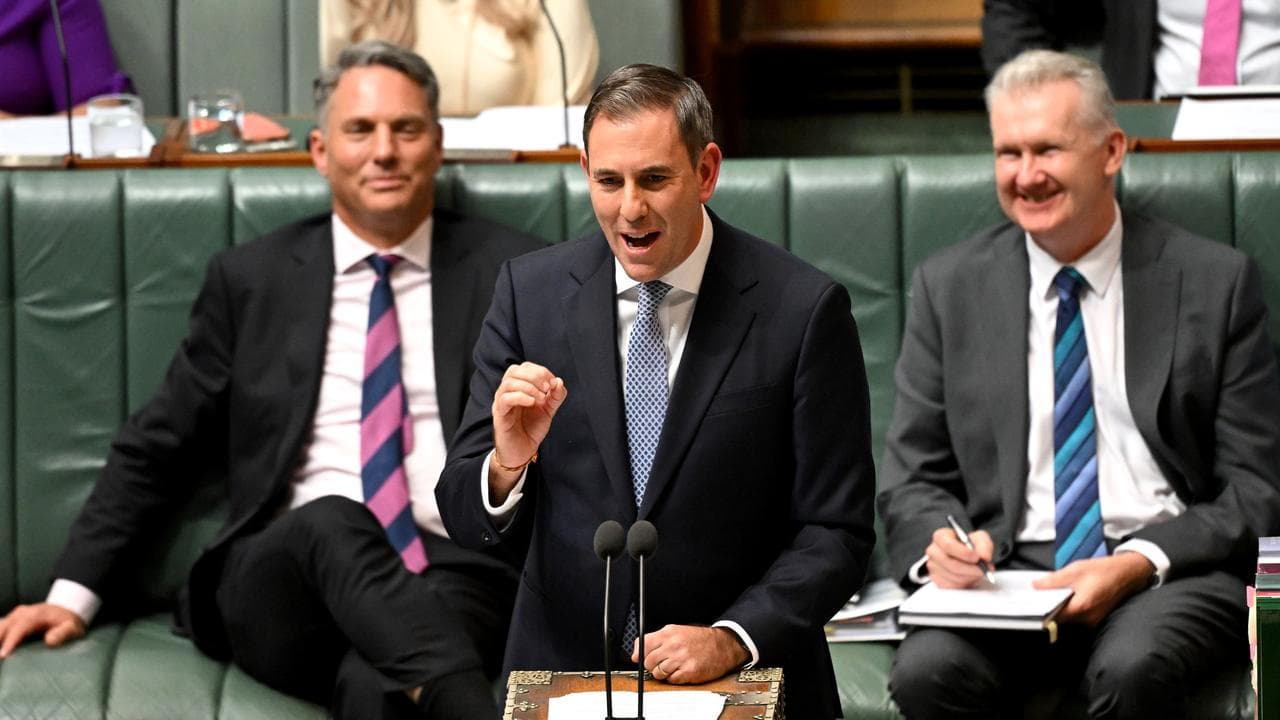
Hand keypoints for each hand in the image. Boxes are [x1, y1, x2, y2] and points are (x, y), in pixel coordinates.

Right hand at [0, 603, 85, 658]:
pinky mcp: (11, 621)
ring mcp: (14, 617)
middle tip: (1, 659)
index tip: (3, 656)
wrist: (66, 610)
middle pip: (2, 628)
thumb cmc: (68, 622)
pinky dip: (0, 637)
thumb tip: (49, 641)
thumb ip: (63, 633)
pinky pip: (0, 629)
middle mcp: (21, 613)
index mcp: (35, 615)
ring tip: (1, 658)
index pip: (18, 628)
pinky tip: (1, 649)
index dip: (10, 642)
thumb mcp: (72, 628)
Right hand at [488, 362, 566, 502]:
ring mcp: (501, 403)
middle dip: (534, 375)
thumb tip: (559, 381)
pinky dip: (521, 396)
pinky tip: (532, 403)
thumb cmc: (531, 429)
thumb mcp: (548, 410)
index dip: (540, 371)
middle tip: (547, 388)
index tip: (553, 384)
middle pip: (514, 370)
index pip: (525, 367)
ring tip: (541, 398)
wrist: (522, 452)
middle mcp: (507, 392)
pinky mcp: (499, 415)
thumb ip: (555, 396)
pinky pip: (505, 399)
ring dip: (529, 386)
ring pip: (509, 382)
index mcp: (518, 388)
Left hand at [633, 625, 747, 684]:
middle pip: (648, 661)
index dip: (641, 654)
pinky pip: (671, 680)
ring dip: (663, 673)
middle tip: (662, 663)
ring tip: (673, 667)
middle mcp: (674, 645)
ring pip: (658, 673)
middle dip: (653, 665)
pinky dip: (674, 679)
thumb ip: (655, 640)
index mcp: (669, 633)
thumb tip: (636, 655)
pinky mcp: (689, 671)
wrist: (722, 646)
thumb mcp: (677, 632)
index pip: (643, 644)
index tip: (641, 658)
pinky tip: (681, 671)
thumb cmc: (700, 640)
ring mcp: (681, 658)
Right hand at [924, 526, 994, 587]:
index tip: (977, 558)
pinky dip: (964, 583)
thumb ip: (984, 545)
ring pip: (953, 576)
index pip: (948, 545)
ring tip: (977, 572)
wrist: (966, 558)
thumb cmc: (970, 546)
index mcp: (941, 537)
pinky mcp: (937, 580)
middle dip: (969, 568)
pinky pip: (952, 586)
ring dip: (969, 576)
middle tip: (982, 570)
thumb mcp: (980, 539)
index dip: (963, 553)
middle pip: (950, 563)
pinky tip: (969, 577)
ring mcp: (933, 566)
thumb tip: (984, 556)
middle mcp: (934, 551)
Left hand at [1033, 552, 1153, 625]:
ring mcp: (1093, 620)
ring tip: (1061, 593)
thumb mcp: (1075, 570)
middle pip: (1061, 619)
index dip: (1042, 611)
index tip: (1032, 605)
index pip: (1054, 617)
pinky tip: (1073, 596)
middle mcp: (1088, 618)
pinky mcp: (1096, 618)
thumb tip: (1036, 586)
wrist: (1127, 573)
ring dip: (1063, 607)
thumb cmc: (1104, 570)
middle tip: (1045, 595)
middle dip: (1051, 607)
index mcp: (1081, 607)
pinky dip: (1073, 608)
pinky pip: (1079, 616)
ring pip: (1069, 618)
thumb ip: (1053, 580)